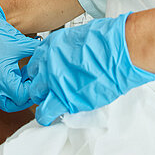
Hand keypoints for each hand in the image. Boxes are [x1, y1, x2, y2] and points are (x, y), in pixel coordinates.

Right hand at [0, 3, 40, 111]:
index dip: (32, 91)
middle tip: (34, 86)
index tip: (39, 81)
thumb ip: (37, 52)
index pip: (20, 96)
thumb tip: (50, 56)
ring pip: (2, 100)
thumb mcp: (21, 43)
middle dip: (24, 98)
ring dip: (15, 95)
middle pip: (11, 105)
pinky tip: (16, 74)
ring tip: (25, 79)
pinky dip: (7, 88)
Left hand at [23, 12, 154, 124]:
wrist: (121, 52)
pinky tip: (54, 116)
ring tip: (54, 104)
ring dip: (44, 100)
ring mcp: (52, 80)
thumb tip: (72, 57)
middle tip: (53, 90)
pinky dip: (47, 116)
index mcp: (51, 45)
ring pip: (36, 96)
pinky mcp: (63, 98)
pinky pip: (45, 113)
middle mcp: (47, 62)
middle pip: (34, 79)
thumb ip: (69, 49)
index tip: (48, 77)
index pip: (36, 61)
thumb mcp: (80, 37)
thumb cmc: (109, 41)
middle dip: (42, 86)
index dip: (42, 71)